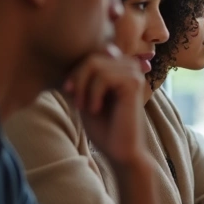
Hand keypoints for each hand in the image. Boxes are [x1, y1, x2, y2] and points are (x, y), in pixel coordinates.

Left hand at [62, 45, 149, 166]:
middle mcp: (130, 68)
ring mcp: (134, 75)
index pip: (91, 53)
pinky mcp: (134, 85)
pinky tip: (95, 109)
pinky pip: (103, 77)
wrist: (121, 151)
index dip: (76, 69)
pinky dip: (92, 93)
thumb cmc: (104, 127)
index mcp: (121, 69)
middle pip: (92, 56)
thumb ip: (84, 76)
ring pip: (95, 63)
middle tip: (75, 101)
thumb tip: (75, 55)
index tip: (68, 91)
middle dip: (77, 78)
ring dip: (83, 86)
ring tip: (84, 106)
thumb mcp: (86, 96)